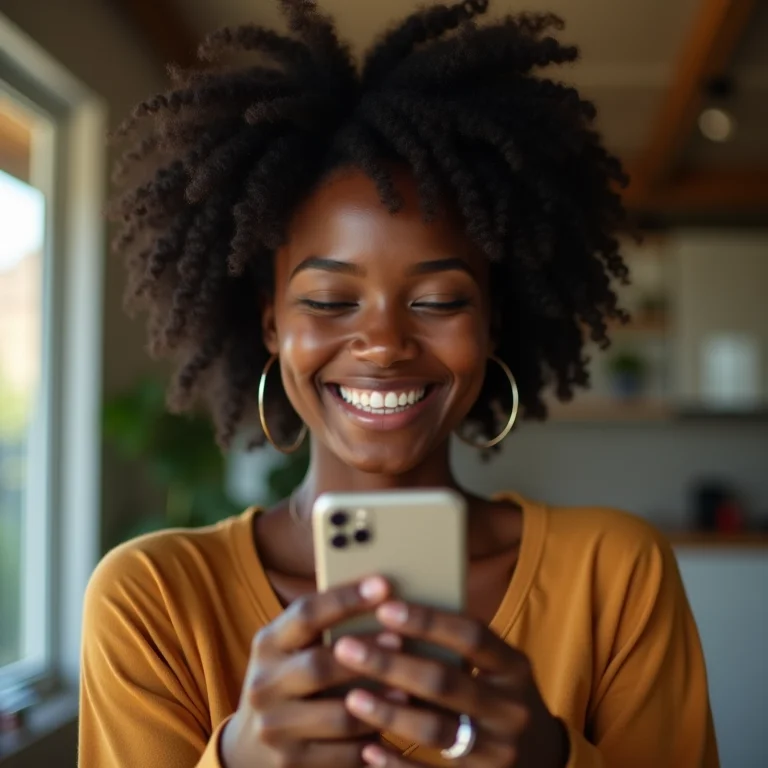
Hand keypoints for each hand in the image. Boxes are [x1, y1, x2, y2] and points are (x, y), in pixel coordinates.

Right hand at [221, 576, 394, 767]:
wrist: (250, 746)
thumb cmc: (290, 679)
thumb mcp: (291, 648)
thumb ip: (322, 625)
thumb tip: (380, 590)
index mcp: (267, 644)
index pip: (305, 614)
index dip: (346, 598)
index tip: (383, 585)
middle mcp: (264, 684)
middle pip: (319, 666)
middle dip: (365, 654)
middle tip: (400, 640)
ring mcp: (275, 728)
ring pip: (338, 716)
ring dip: (377, 703)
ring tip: (407, 690)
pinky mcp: (291, 763)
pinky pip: (344, 754)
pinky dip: (371, 741)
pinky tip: (391, 728)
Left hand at [333, 601, 569, 767]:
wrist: (541, 759)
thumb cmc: (500, 697)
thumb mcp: (497, 668)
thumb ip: (458, 648)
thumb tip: (393, 615)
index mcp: (515, 668)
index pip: (471, 636)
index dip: (427, 620)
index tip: (384, 608)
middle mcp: (511, 709)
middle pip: (445, 682)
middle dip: (391, 664)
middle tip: (346, 649)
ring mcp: (500, 752)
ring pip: (436, 731)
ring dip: (389, 714)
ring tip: (351, 697)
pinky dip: (398, 764)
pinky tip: (368, 750)